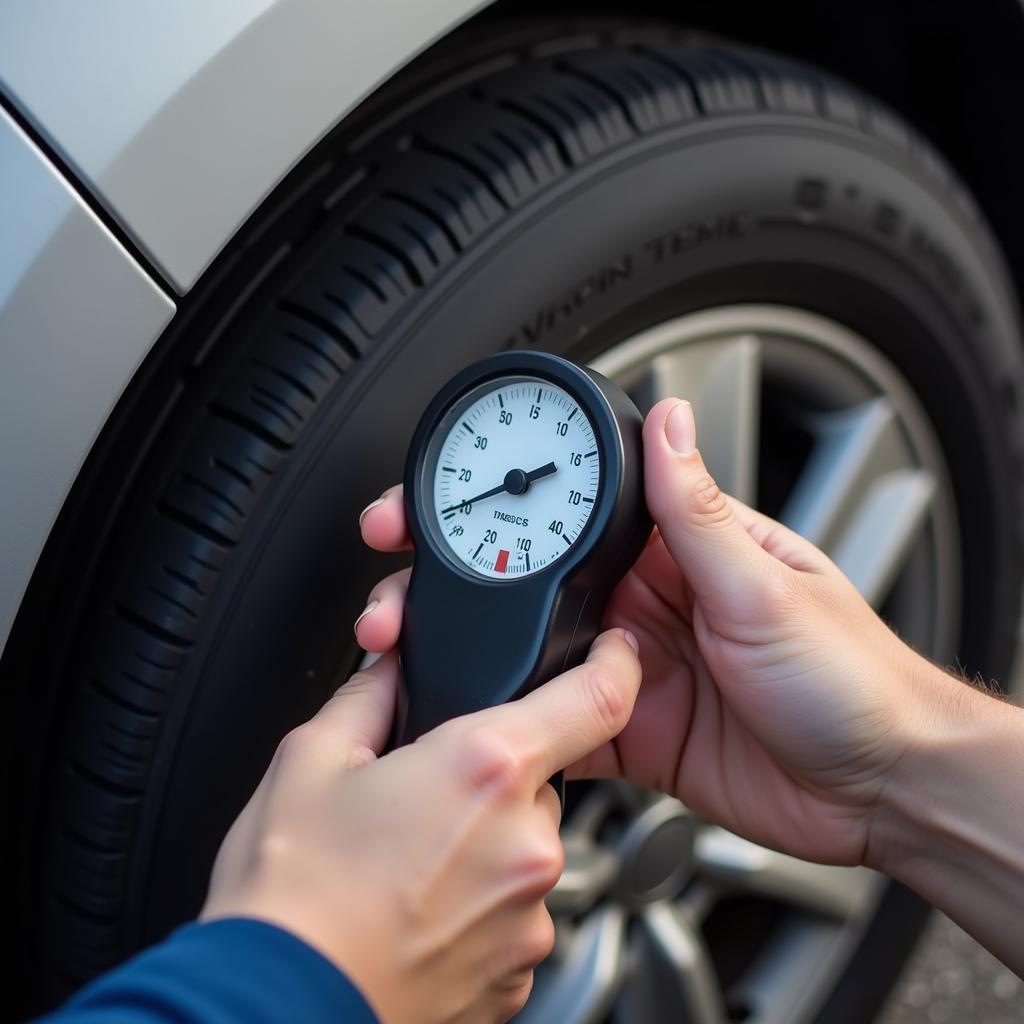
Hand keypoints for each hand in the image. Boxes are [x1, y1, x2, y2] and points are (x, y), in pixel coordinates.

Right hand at [202, 631, 640, 1023]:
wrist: (274, 1005)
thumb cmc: (292, 896)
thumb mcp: (311, 758)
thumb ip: (369, 695)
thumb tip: (391, 672)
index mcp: (486, 768)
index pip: (596, 698)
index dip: (613, 663)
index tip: (612, 653)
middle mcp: (527, 841)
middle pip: (537, 778)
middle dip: (490, 777)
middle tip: (421, 796)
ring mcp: (529, 914)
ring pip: (524, 845)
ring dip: (483, 842)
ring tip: (406, 864)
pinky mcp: (519, 972)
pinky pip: (515, 909)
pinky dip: (479, 901)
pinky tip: (417, 908)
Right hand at [358, 399, 934, 868]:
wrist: (881, 789)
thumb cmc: (851, 678)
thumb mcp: (766, 585)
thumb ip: (699, 510)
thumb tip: (666, 421)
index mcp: (682, 553)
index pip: (576, 509)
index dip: (505, 495)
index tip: (441, 493)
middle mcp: (650, 604)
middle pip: (535, 579)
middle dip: (461, 575)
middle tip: (399, 576)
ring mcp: (636, 669)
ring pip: (536, 650)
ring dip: (480, 647)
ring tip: (417, 645)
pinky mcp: (633, 732)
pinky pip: (561, 723)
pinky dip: (520, 724)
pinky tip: (479, 715)